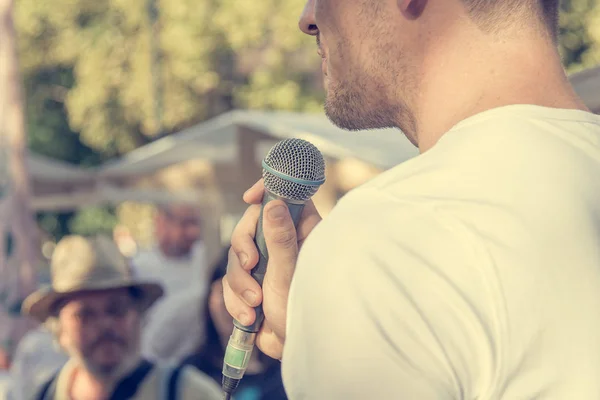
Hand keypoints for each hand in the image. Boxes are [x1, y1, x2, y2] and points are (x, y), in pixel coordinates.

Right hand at [222, 179, 321, 359]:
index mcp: (302, 233)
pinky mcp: (251, 283)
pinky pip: (230, 281)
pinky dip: (235, 299)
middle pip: (250, 226)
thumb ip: (280, 239)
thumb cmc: (303, 310)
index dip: (267, 191)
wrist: (292, 350)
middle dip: (243, 251)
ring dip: (240, 284)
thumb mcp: (289, 273)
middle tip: (251, 268)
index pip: (286, 197)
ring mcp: (266, 263)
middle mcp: (283, 243)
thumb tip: (274, 205)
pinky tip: (249, 317)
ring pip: (236, 256)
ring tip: (255, 306)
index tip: (250, 198)